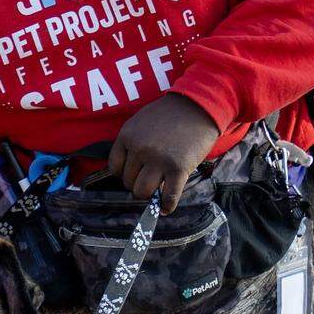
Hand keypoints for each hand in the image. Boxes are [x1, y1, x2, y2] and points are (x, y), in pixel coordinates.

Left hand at [107, 94, 221, 213]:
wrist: (199, 105)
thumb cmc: (170, 114)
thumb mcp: (141, 121)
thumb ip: (132, 142)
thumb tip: (129, 168)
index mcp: (127, 136)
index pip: (115, 167)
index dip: (124, 173)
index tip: (134, 173)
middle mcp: (139, 149)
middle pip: (128, 182)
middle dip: (137, 183)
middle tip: (149, 180)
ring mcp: (158, 160)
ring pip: (142, 192)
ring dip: (149, 195)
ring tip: (157, 190)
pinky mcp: (178, 168)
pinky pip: (168, 196)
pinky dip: (166, 206)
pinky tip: (165, 208)